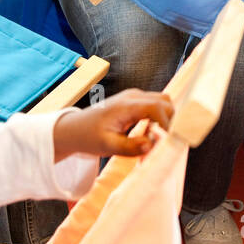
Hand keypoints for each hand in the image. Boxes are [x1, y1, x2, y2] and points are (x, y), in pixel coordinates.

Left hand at [52, 90, 172, 160]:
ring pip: (163, 103)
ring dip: (165, 120)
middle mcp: (133, 97)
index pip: (158, 107)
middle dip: (169, 121)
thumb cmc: (88, 137)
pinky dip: (158, 119)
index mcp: (126, 105)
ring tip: (155, 138)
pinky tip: (149, 134)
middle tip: (161, 141)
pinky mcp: (134, 102)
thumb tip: (151, 145)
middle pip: (165, 102)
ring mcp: (134, 97)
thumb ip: (130, 147)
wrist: (74, 129)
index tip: (163, 142)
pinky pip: (155, 106)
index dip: (166, 124)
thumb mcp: (107, 146)